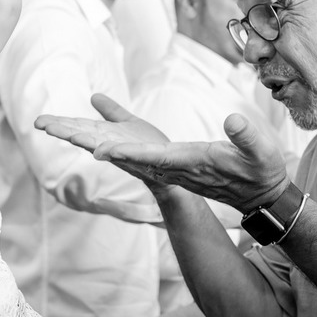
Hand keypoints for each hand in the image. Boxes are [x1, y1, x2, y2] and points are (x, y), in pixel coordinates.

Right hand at [35, 94, 171, 188]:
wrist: (169, 165)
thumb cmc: (148, 145)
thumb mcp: (127, 122)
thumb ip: (111, 111)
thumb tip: (93, 96)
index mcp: (104, 134)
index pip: (78, 127)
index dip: (60, 123)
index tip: (39, 120)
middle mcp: (107, 144)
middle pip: (80, 135)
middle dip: (61, 130)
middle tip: (40, 123)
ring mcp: (120, 153)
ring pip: (95, 146)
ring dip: (78, 139)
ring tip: (61, 133)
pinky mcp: (135, 159)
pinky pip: (121, 155)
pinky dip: (109, 153)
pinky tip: (97, 151)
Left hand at [37, 94, 288, 211]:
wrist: (259, 195)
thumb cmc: (262, 172)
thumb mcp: (261, 153)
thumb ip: (247, 137)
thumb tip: (232, 121)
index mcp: (190, 164)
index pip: (153, 158)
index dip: (127, 152)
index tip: (101, 149)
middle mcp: (171, 168)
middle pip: (125, 154)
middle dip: (91, 142)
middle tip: (55, 129)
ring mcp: (167, 167)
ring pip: (123, 152)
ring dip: (93, 139)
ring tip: (59, 128)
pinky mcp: (168, 162)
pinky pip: (134, 148)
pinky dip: (113, 138)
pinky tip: (96, 123)